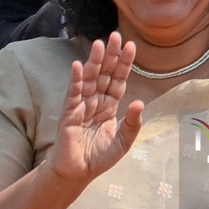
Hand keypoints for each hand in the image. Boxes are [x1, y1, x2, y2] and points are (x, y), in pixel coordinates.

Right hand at [48, 31, 143, 183]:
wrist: (78, 173)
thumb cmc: (99, 158)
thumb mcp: (123, 142)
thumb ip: (132, 123)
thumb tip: (140, 102)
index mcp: (109, 106)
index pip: (118, 80)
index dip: (124, 64)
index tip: (131, 46)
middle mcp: (96, 101)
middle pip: (104, 74)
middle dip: (111, 56)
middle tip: (116, 35)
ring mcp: (81, 105)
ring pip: (89, 79)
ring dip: (94, 62)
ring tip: (100, 45)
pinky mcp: (68, 113)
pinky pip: (72, 94)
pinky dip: (75, 80)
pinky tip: (77, 66)